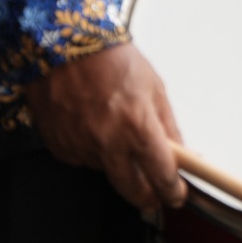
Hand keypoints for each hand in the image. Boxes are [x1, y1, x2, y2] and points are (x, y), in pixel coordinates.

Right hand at [21, 41, 184, 210]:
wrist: (63, 46)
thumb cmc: (109, 58)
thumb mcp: (153, 87)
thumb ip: (167, 125)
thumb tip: (180, 151)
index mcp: (137, 126)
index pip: (162, 175)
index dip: (173, 190)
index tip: (177, 193)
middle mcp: (108, 142)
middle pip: (133, 190)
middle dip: (149, 196)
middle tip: (155, 191)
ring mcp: (81, 147)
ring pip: (106, 172)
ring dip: (117, 164)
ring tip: (115, 130)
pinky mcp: (61, 147)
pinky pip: (82, 159)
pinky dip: (91, 151)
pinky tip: (92, 126)